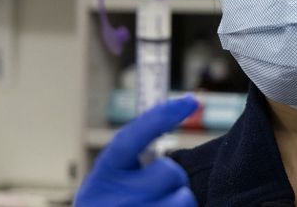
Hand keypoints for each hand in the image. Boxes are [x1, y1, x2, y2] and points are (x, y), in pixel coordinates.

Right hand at [75, 96, 198, 206]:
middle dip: (173, 178)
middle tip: (158, 190)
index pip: (130, 138)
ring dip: (181, 201)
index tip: (192, 100)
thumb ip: (134, 156)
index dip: (161, 117)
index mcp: (104, 174)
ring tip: (161, 206)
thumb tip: (177, 112)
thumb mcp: (113, 179)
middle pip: (170, 172)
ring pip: (184, 198)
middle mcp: (111, 198)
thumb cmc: (114, 203)